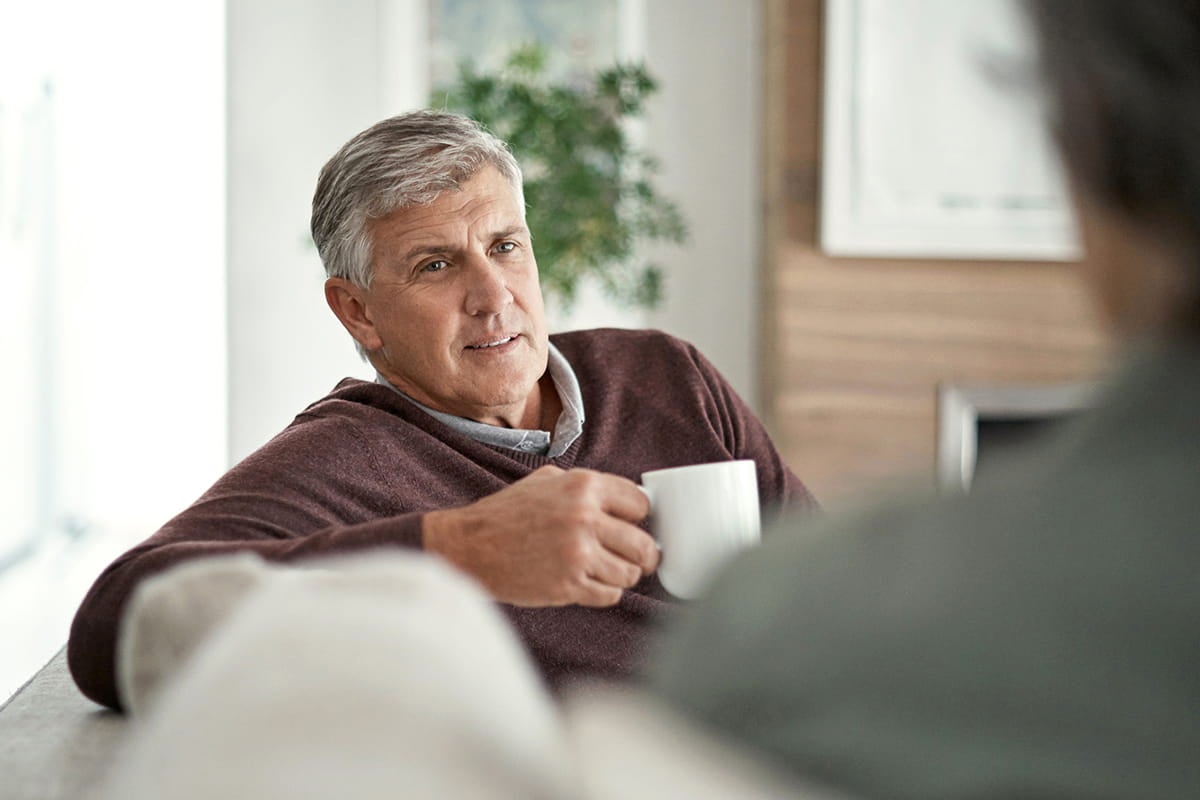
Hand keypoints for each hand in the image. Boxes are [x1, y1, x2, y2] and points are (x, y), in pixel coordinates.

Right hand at [421, 466, 658, 607]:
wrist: (469, 547)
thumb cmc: (506, 513)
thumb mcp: (546, 480)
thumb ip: (585, 486)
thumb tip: (624, 500)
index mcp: (583, 486)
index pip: (641, 504)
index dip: (639, 517)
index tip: (633, 525)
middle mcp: (585, 518)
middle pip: (644, 544)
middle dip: (644, 553)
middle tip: (638, 558)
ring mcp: (577, 554)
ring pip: (630, 573)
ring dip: (623, 575)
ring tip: (607, 570)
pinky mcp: (568, 585)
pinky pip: (609, 595)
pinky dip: (605, 592)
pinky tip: (589, 583)